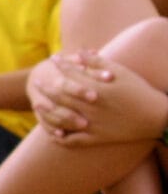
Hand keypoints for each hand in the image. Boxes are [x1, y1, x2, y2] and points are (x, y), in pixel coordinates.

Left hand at [31, 49, 167, 147]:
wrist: (158, 118)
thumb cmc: (140, 91)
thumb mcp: (121, 72)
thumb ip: (97, 62)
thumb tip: (79, 52)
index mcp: (97, 89)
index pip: (71, 75)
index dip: (60, 66)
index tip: (52, 59)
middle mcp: (92, 107)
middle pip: (61, 96)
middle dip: (47, 87)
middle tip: (37, 82)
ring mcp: (94, 124)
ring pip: (63, 118)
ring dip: (48, 111)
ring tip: (38, 105)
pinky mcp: (98, 139)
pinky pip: (75, 140)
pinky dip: (62, 138)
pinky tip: (53, 134)